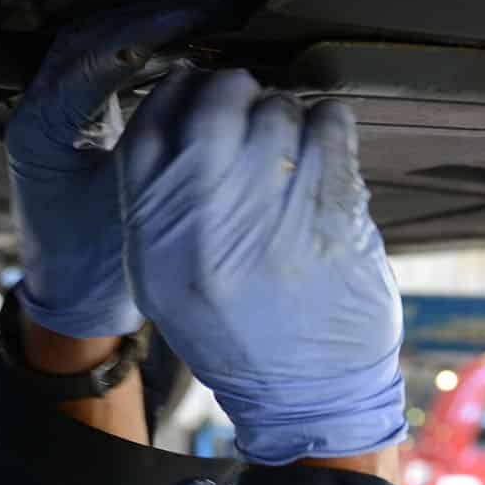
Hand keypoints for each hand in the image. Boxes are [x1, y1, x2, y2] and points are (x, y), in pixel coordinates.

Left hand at [6, 0, 226, 339]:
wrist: (73, 309)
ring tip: (212, 26)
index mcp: (40, 130)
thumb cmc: (98, 271)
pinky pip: (108, 71)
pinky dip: (149, 58)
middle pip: (92, 37)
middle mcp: (36, 113)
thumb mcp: (135, 208)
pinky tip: (192, 58)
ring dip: (152, 32)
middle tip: (217, 9)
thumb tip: (211, 87)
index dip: (154, 28)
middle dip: (155, 18)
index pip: (94, 54)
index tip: (208, 16)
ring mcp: (51, 115)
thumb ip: (164, 145)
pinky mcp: (73, 123)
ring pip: (99, 48)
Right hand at [116, 68, 404, 464]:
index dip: (176, 94)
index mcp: (156, 232)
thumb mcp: (165, 279)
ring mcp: (272, 208)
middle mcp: (207, 216)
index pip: (152, 125)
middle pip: (213, 103)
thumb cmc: (235, 332)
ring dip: (287, 113)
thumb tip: (175, 111)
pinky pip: (330, 124)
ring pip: (277, 108)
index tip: (195, 92)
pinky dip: (330, 125)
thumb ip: (158, 202)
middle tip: (250, 104)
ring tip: (291, 147)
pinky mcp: (332, 206)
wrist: (305, 393)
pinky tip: (325, 153)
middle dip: (234, 91)